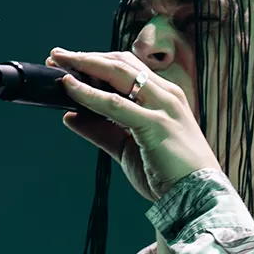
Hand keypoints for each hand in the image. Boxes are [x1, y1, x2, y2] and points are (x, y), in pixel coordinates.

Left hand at [47, 47, 221, 202]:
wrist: (196, 198)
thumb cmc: (168, 175)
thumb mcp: (127, 149)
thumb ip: (101, 131)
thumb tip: (70, 117)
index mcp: (165, 97)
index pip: (128, 68)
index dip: (97, 61)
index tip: (70, 62)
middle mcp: (166, 95)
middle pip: (121, 63)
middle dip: (87, 57)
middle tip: (57, 55)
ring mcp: (163, 107)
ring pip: (118, 74)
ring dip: (85, 65)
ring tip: (59, 63)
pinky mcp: (155, 124)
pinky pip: (114, 104)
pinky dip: (89, 93)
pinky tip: (70, 88)